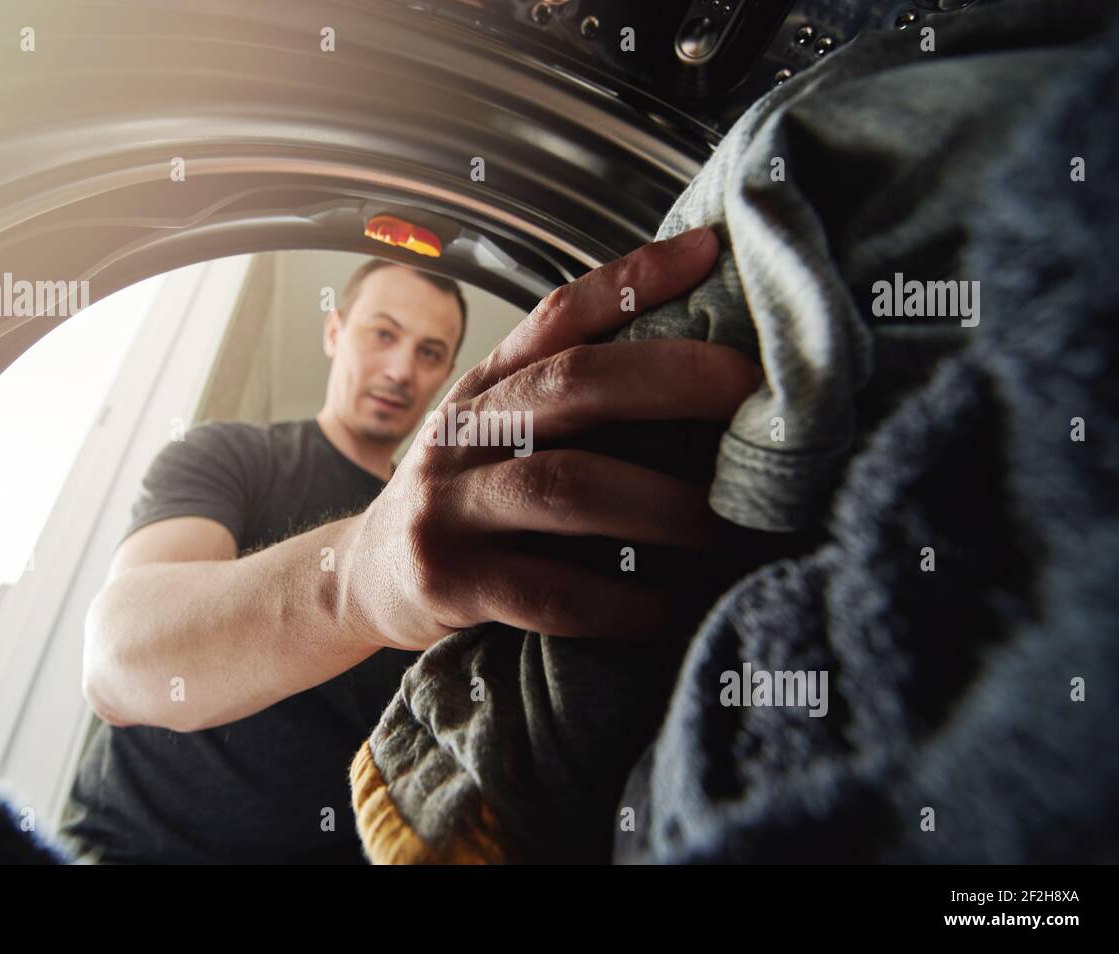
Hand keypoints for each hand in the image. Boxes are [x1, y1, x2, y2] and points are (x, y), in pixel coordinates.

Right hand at [339, 227, 760, 650]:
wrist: (364, 574)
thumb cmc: (465, 496)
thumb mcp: (494, 429)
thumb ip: (565, 400)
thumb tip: (697, 372)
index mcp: (486, 386)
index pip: (558, 315)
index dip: (632, 277)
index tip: (708, 251)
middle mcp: (463, 431)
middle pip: (570, 385)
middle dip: (670, 380)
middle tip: (754, 394)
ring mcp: (448, 504)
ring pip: (567, 487)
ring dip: (665, 506)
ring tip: (735, 529)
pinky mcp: (449, 580)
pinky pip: (553, 592)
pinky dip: (625, 603)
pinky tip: (675, 610)